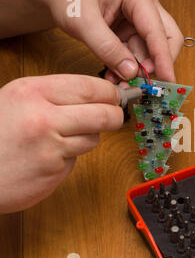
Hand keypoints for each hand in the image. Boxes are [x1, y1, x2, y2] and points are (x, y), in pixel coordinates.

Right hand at [0, 75, 122, 212]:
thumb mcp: (16, 99)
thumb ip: (52, 95)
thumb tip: (96, 94)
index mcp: (32, 92)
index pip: (90, 87)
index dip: (109, 93)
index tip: (115, 96)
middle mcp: (43, 117)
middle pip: (104, 113)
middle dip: (115, 115)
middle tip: (113, 116)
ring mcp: (50, 146)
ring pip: (94, 137)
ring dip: (87, 137)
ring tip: (63, 138)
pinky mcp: (53, 170)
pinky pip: (77, 158)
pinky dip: (69, 156)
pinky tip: (49, 156)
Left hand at [35, 0, 182, 82]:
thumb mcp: (82, 20)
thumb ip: (106, 47)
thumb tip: (130, 71)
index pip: (158, 30)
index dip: (164, 58)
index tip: (168, 80)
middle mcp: (143, 6)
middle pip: (166, 38)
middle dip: (157, 63)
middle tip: (143, 80)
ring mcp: (137, 19)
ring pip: (150, 50)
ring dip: (138, 69)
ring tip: (119, 81)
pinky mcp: (130, 31)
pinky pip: (136, 53)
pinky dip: (128, 67)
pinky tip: (114, 75)